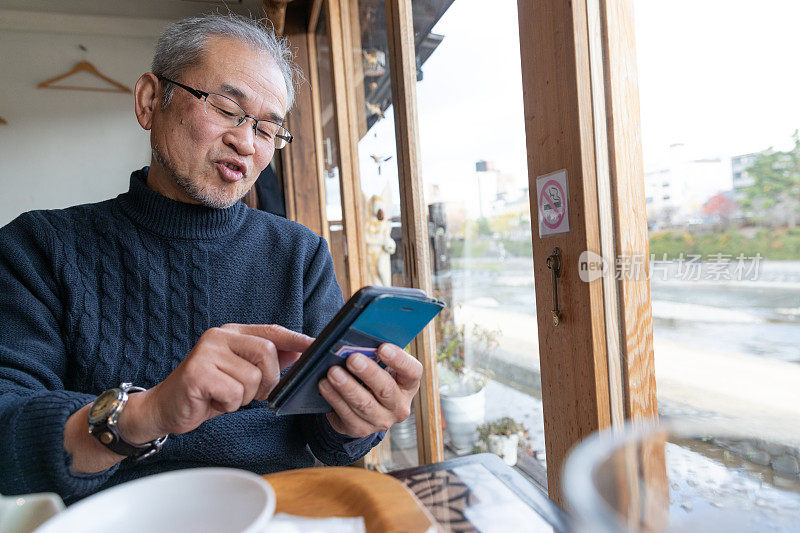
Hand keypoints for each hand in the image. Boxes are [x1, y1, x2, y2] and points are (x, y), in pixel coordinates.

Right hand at [129, 324, 312, 439]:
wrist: (165, 408)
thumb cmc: (207, 391)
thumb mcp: (241, 373)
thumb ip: (267, 362)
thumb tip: (300, 353)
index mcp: (232, 333)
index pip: (273, 331)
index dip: (298, 340)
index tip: (318, 347)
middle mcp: (219, 336)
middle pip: (267, 352)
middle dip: (269, 380)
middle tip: (254, 393)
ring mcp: (206, 352)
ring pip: (252, 378)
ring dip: (245, 397)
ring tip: (225, 396)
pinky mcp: (197, 373)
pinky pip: (235, 392)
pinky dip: (230, 404)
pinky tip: (213, 402)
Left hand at [318, 343, 422, 437]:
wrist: (361, 409)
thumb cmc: (370, 377)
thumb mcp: (375, 364)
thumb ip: (365, 350)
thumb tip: (333, 339)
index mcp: (408, 383)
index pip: (412, 371)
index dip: (399, 360)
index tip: (383, 348)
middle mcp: (399, 405)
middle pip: (386, 389)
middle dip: (368, 372)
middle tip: (352, 358)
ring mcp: (381, 420)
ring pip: (365, 404)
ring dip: (347, 387)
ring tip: (333, 372)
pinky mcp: (361, 429)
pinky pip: (347, 414)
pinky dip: (334, 398)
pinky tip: (325, 386)